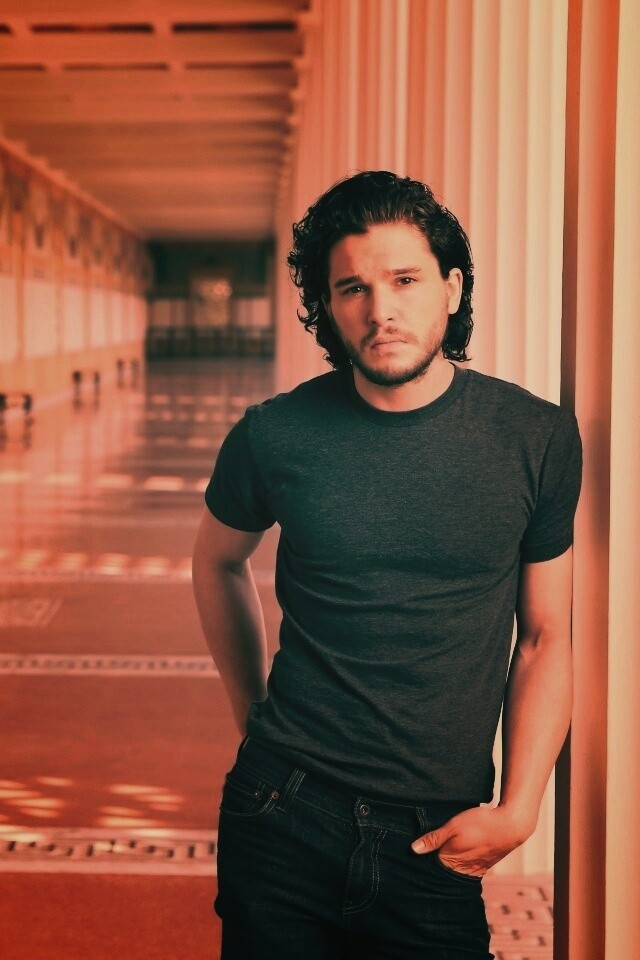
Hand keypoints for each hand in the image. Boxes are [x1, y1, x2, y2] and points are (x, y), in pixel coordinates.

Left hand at [410, 805, 533, 877]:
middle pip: (442, 871)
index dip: (422, 859)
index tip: (414, 852)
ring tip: (446, 847)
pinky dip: (461, 862)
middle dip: (435, 862)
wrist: (510, 826)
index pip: (430, 867)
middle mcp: (462, 870)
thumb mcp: (453, 826)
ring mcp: (474, 869)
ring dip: (449, 861)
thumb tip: (413, 850)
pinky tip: (460, 850)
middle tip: (428, 848)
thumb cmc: (480, 824)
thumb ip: (434, 839)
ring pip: (455, 869)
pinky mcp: (483, 866)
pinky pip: (467, 868)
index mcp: (450, 862)